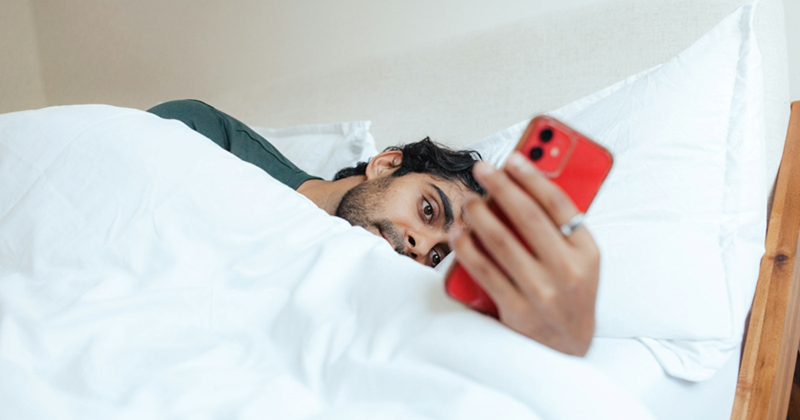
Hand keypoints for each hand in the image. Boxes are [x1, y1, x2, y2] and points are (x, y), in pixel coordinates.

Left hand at [449, 152, 599, 355]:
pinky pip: (484, 271)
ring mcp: (541, 293)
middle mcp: (567, 271)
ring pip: (502, 242)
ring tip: (469, 200)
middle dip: (502, 187)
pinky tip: (458, 232)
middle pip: (528, 218)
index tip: (513, 158)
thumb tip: (523, 186)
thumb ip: (560, 227)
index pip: (560, 205)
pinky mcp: (516, 311)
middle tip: (482, 169)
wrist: (568, 349)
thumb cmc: (570, 294)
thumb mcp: (581, 260)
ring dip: (480, 215)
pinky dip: (467, 248)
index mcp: (587, 253)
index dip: (534, 177)